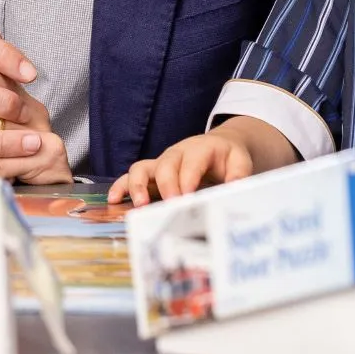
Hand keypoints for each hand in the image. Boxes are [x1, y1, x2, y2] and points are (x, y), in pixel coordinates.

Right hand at [108, 132, 253, 206]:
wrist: (221, 146)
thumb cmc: (228, 157)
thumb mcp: (240, 162)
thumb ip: (239, 175)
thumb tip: (235, 189)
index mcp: (200, 148)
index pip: (191, 162)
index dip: (188, 179)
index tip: (188, 198)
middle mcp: (177, 153)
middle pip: (165, 165)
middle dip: (166, 186)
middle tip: (171, 206)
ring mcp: (162, 162)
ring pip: (142, 167)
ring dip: (138, 186)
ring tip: (140, 204)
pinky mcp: (153, 172)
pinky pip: (131, 175)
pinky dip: (121, 186)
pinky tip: (114, 200)